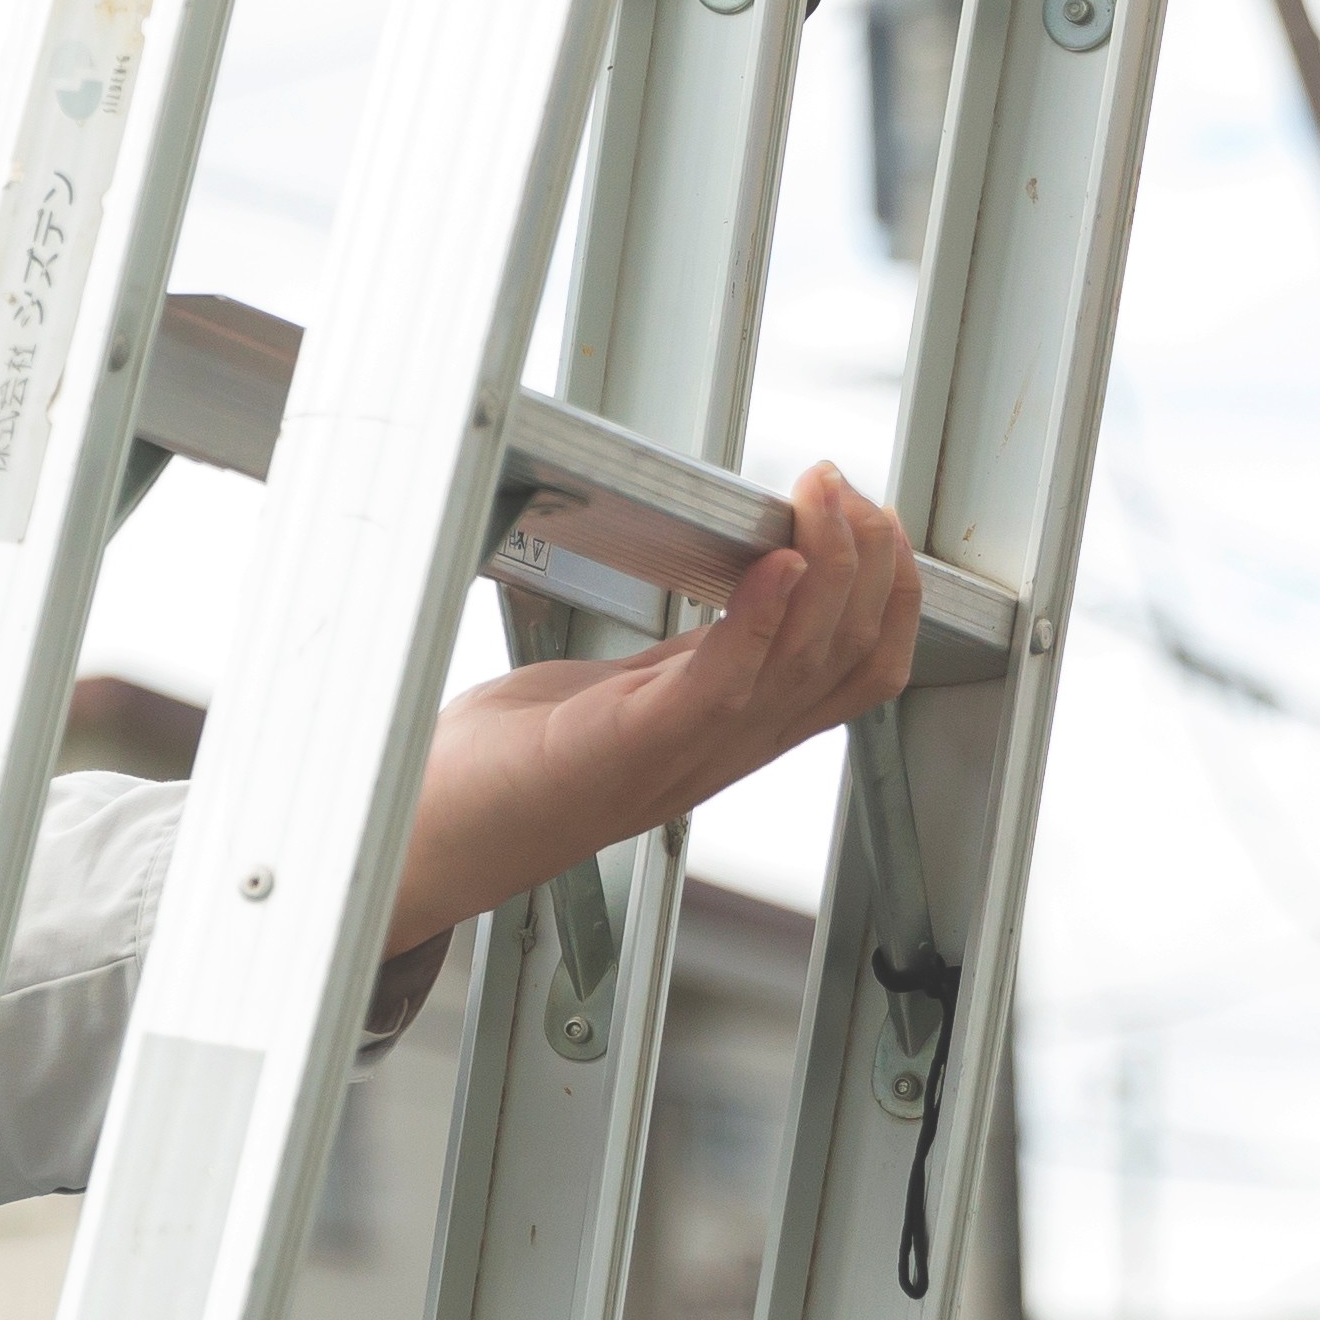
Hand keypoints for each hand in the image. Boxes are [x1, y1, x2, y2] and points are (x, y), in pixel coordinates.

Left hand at [384, 461, 921, 950]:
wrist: (429, 834)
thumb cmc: (509, 764)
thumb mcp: (623, 695)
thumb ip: (689, 658)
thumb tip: (746, 587)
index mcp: (731, 729)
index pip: (861, 668)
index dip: (890, 590)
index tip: (871, 514)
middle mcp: (727, 747)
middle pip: (851, 656)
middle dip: (871, 560)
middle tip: (841, 485)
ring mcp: (686, 753)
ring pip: (806, 663)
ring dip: (828, 567)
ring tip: (821, 499)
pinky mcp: (632, 746)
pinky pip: (722, 683)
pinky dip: (758, 620)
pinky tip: (771, 564)